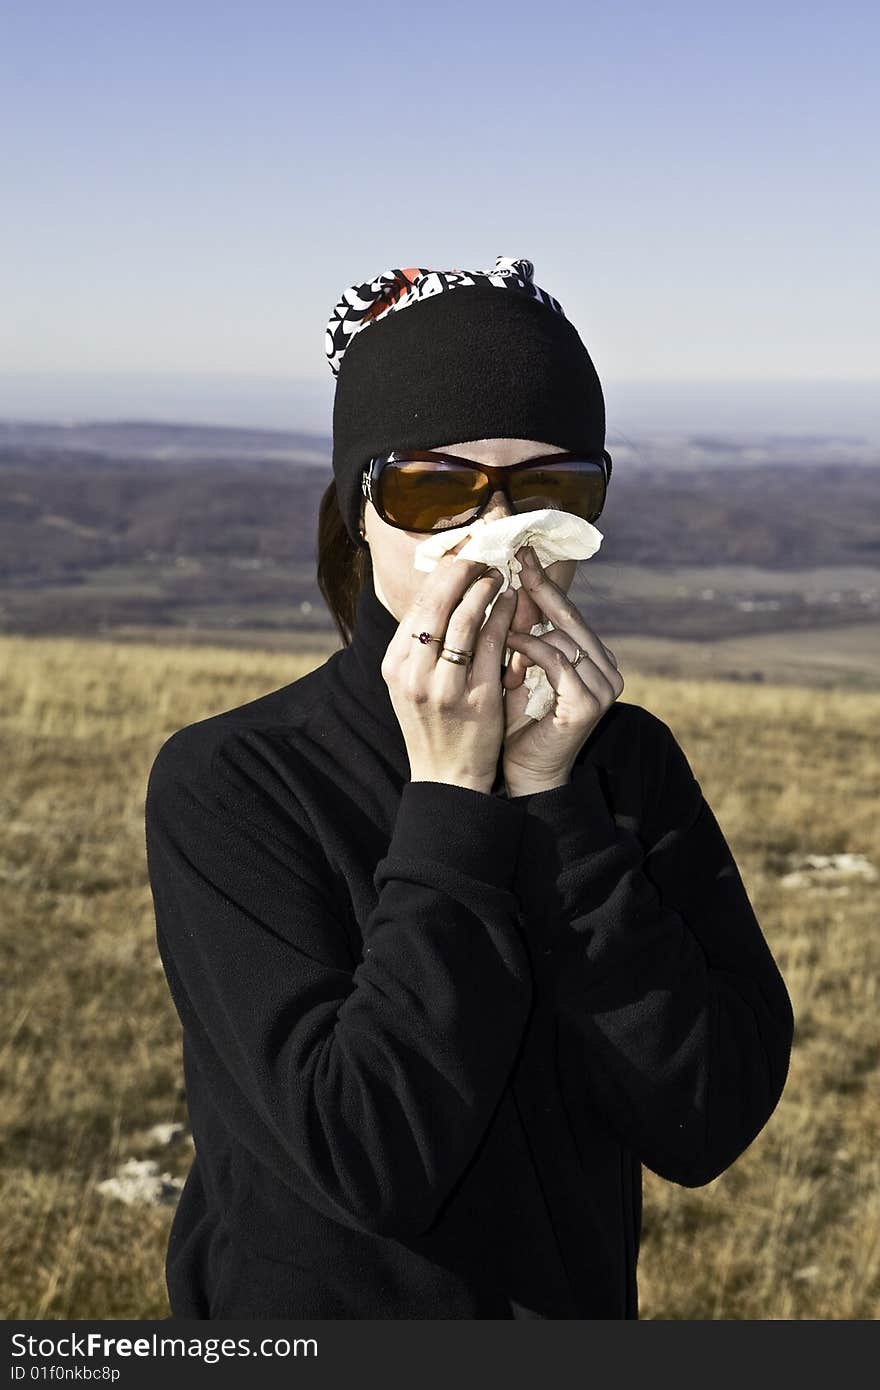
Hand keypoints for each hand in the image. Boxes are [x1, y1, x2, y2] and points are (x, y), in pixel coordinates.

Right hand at [381, 542, 519, 793]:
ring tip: (498, 575)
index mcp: (393, 665)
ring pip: (465, 618)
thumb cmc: (434, 724)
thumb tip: (439, 589)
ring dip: (485, 588)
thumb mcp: (412, 682)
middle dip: (463, 570)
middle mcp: (412, 673)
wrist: (447, 777)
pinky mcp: (477, 697)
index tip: (461, 553)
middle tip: (483, 553)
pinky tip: (512, 603)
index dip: (442, 573)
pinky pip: (492, 642)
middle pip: (438, 603)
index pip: (417, 604)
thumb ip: (419, 643)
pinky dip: (504, 615)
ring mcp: (444, 686)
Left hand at [501, 547, 623, 794]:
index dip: (545, 583)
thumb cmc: (517, 724)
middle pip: (570, 619)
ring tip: (494, 620)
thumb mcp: (517, 670)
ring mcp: (603, 688)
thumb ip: (520, 636)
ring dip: (525, 628)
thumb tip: (508, 588)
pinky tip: (507, 641)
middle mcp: (607, 671)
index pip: (568, 614)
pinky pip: (556, 661)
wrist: (525, 775)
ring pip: (562, 638)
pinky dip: (529, 648)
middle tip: (517, 558)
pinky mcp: (588, 704)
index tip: (523, 554)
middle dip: (540, 587)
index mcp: (595, 660)